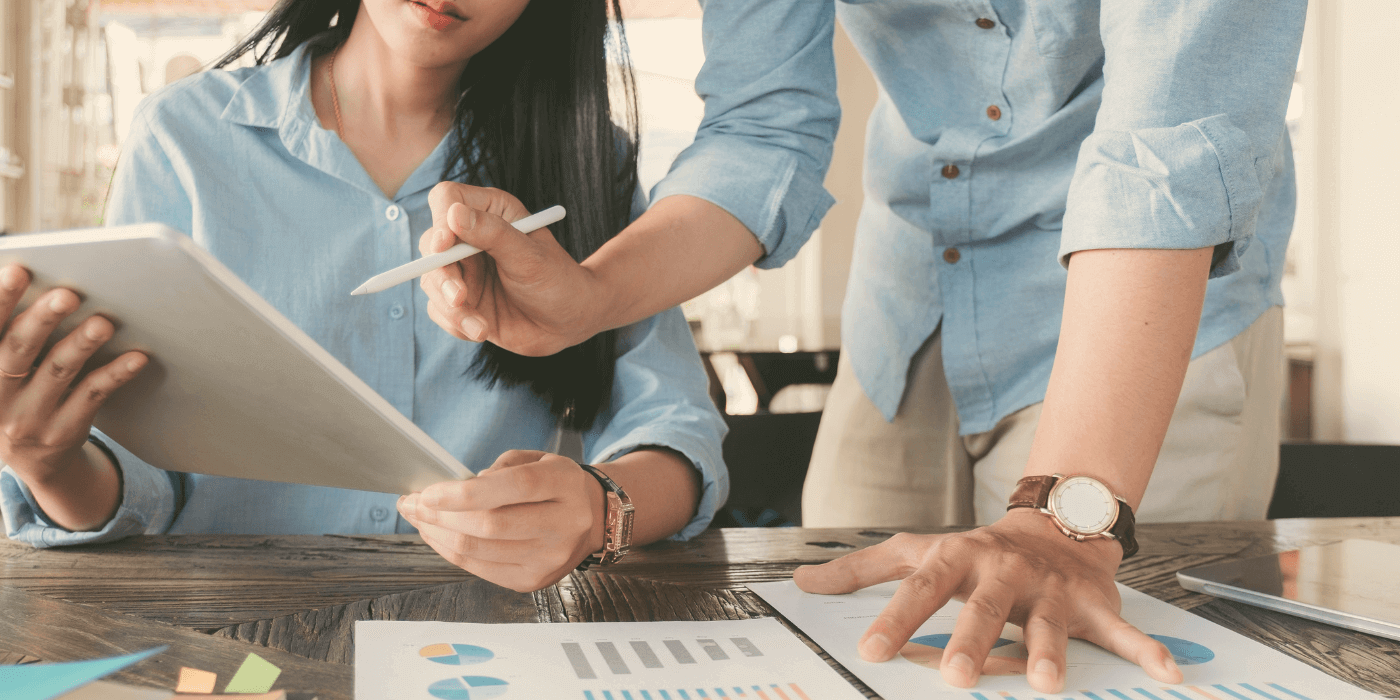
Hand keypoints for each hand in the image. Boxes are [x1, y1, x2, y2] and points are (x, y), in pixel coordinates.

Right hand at [0, 264, 147, 528]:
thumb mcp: (0, 373)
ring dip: (82, 343)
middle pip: (18, 349)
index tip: (18, 270)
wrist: (32, 463)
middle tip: (68, 294)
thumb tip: (28, 277)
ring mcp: (30, 416)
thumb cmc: (16, 396)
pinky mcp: (63, 430)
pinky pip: (92, 396)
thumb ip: (10, 335)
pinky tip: (136, 357)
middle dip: (43, 318)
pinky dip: (115, 373)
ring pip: (58, 372)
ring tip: (104, 323)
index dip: (0, 299)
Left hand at [397, 449, 604, 591]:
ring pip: (478, 551)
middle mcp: (563, 525)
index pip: (514, 488)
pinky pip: (479, 569)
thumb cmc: (555, 485)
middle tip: (412, 503)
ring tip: (418, 518)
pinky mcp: (532, 581)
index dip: (464, 492)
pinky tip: (438, 536)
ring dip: (438, 534)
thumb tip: (451, 491)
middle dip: (440, 515)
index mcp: (565, 485)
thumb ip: (497, 470)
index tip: (427, 491)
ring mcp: (548, 558)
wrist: (591, 519)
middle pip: (490, 525)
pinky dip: (450, 551)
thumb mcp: (536, 460)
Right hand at [419, 183, 604, 356]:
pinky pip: (439, 310)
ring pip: (431, 281)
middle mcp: (470, 237)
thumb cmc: (558, 281)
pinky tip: (482, 330)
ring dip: (451, 308)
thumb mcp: (530, 255)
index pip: (447, 199)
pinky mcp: (461, 299)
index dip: (440, 220)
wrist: (570, 322)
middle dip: (442, 275)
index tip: (444, 245)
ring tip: (481, 327)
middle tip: (460, 298)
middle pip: (431, 245)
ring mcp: (463, 269)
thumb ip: (493, 233)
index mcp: (490, 212)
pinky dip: (456, 324)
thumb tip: (454, 214)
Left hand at [793, 509, 1181, 693]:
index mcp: (957, 560)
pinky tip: (1168, 676)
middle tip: (957, 678)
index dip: (895, 619)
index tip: (870, 649)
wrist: (1054, 524)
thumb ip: (859, 570)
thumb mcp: (915, 551)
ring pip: (1049, 624)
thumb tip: (799, 584)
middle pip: (984, 608)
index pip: (919, 591)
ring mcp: (1050, 591)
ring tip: (1044, 685)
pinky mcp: (1094, 607)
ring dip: (1049, 653)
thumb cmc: (974, 553)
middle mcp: (1003, 573)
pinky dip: (1147, 652)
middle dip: (971, 641)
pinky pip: (1123, 632)